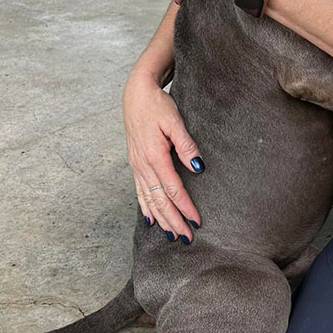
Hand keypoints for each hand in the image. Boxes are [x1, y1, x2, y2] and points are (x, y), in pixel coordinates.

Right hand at [123, 67, 202, 243]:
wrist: (136, 95)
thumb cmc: (157, 105)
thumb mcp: (174, 121)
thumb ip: (186, 145)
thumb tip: (198, 167)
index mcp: (154, 156)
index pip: (173, 188)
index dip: (185, 206)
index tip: (197, 221)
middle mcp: (143, 165)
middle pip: (160, 200)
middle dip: (174, 220)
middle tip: (187, 238)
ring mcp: (136, 166)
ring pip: (148, 199)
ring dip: (161, 219)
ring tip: (173, 235)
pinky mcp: (135, 164)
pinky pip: (139, 192)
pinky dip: (145, 208)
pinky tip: (151, 220)